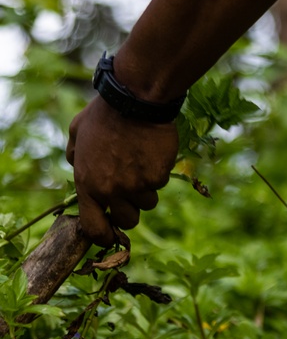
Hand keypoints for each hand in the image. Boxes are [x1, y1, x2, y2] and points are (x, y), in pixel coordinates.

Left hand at [66, 98, 177, 246]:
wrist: (135, 102)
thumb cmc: (104, 114)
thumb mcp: (77, 132)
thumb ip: (75, 155)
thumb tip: (76, 164)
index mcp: (88, 184)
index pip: (94, 227)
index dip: (104, 236)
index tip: (111, 234)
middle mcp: (111, 190)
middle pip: (128, 220)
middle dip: (131, 209)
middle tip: (133, 192)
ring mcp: (136, 185)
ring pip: (148, 203)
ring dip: (147, 190)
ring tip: (142, 165)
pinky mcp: (157, 176)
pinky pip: (160, 184)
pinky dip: (158, 172)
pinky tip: (152, 153)